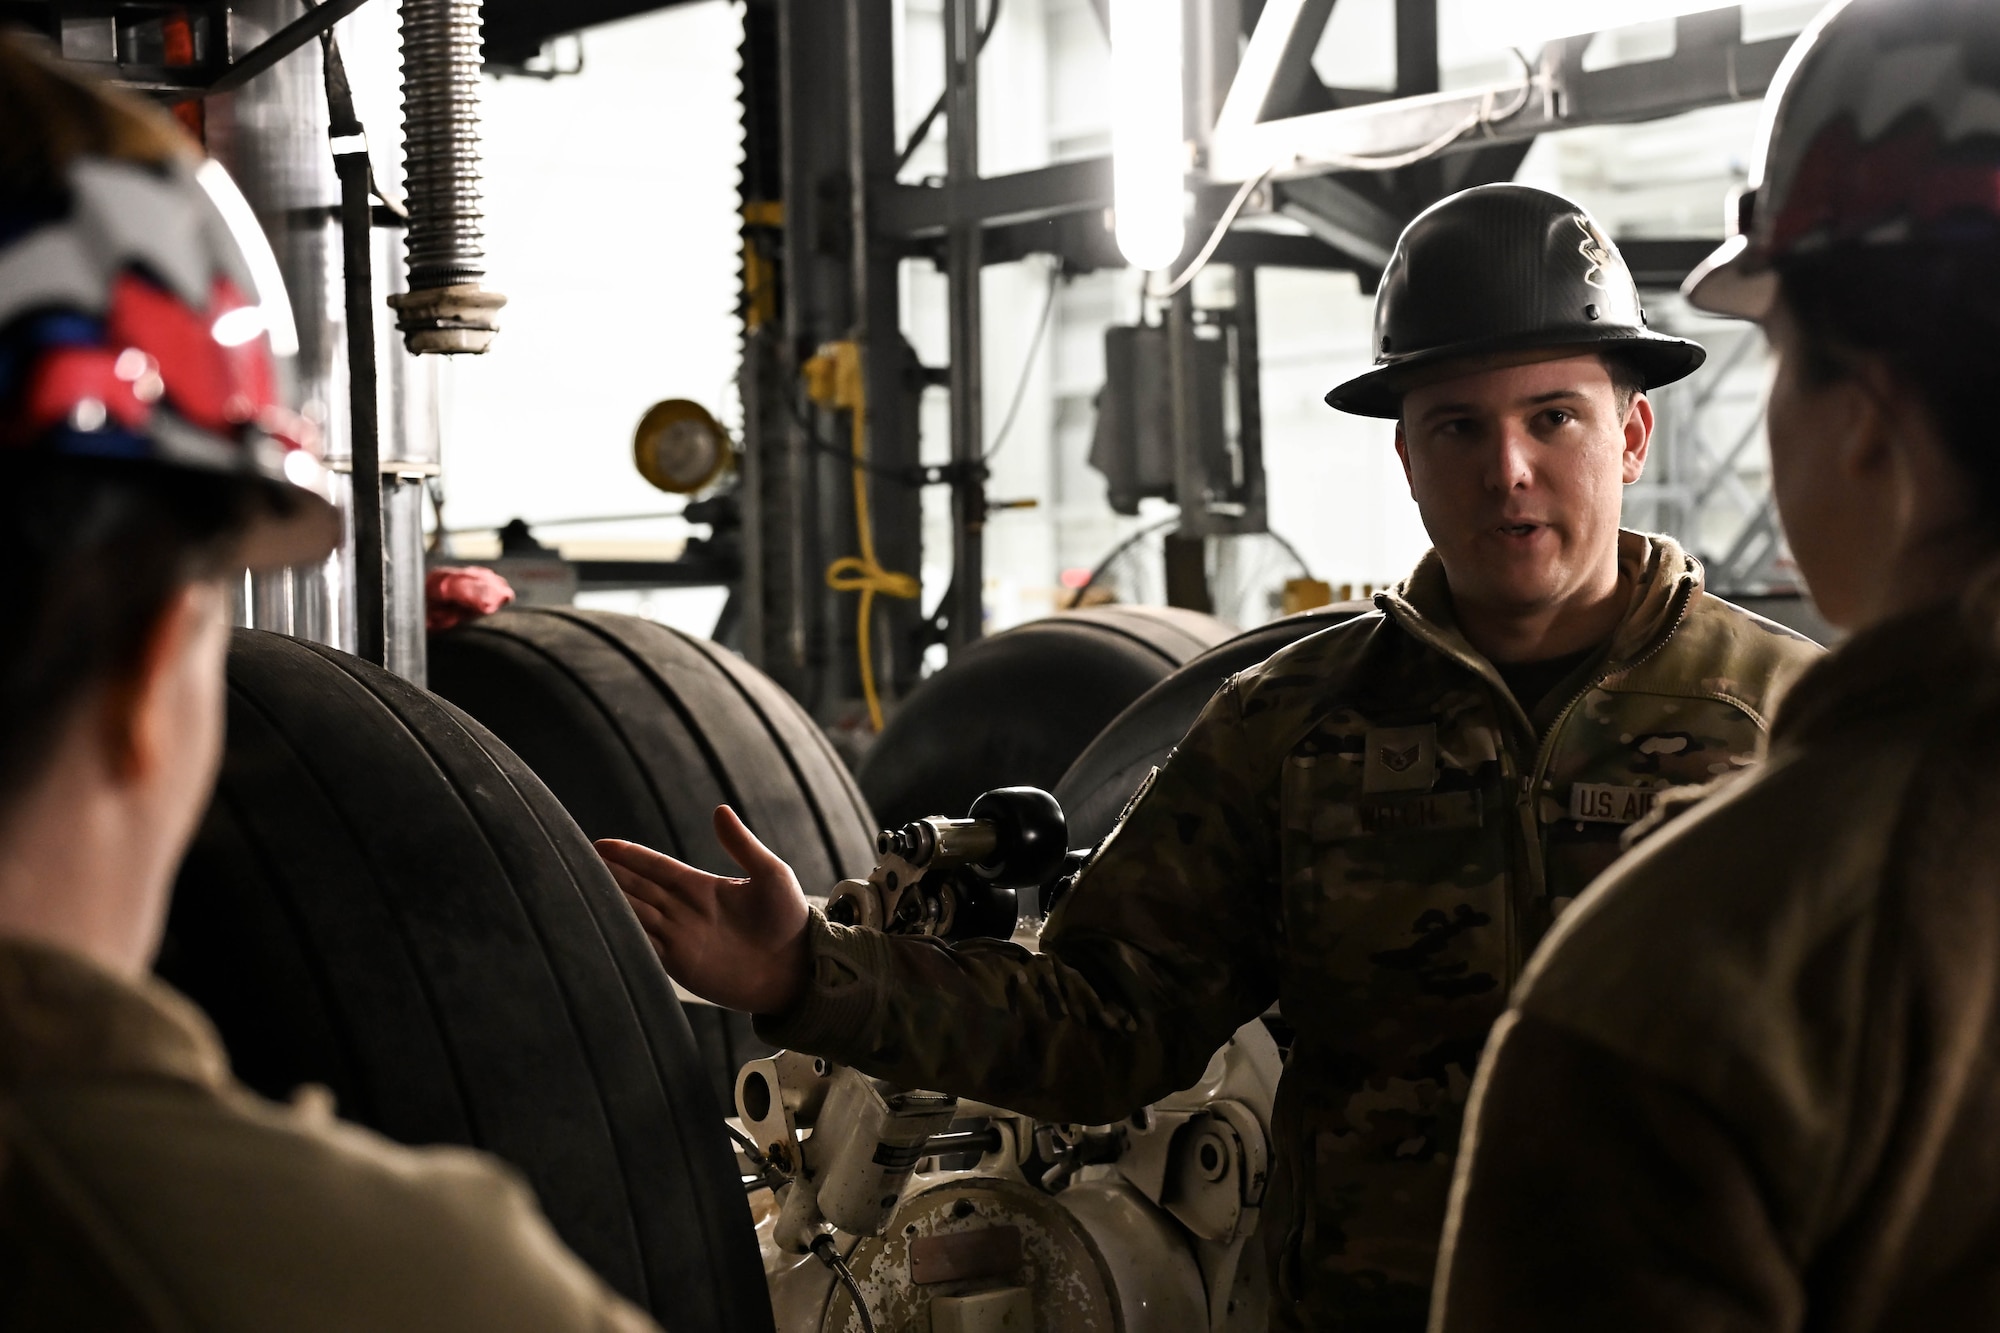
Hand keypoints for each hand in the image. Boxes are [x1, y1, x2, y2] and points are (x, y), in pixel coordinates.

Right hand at [596, 806, 811, 1015]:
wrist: (800, 969)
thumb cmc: (790, 920)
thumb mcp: (770, 875)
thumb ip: (742, 846)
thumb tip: (719, 810)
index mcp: (701, 887)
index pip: (654, 867)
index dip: (628, 856)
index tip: (599, 845)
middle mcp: (684, 911)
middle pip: (636, 889)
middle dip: (607, 877)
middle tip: (574, 862)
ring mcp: (680, 938)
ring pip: (634, 916)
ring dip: (610, 905)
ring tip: (578, 891)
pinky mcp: (681, 966)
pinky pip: (645, 948)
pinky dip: (624, 938)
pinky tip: (603, 929)